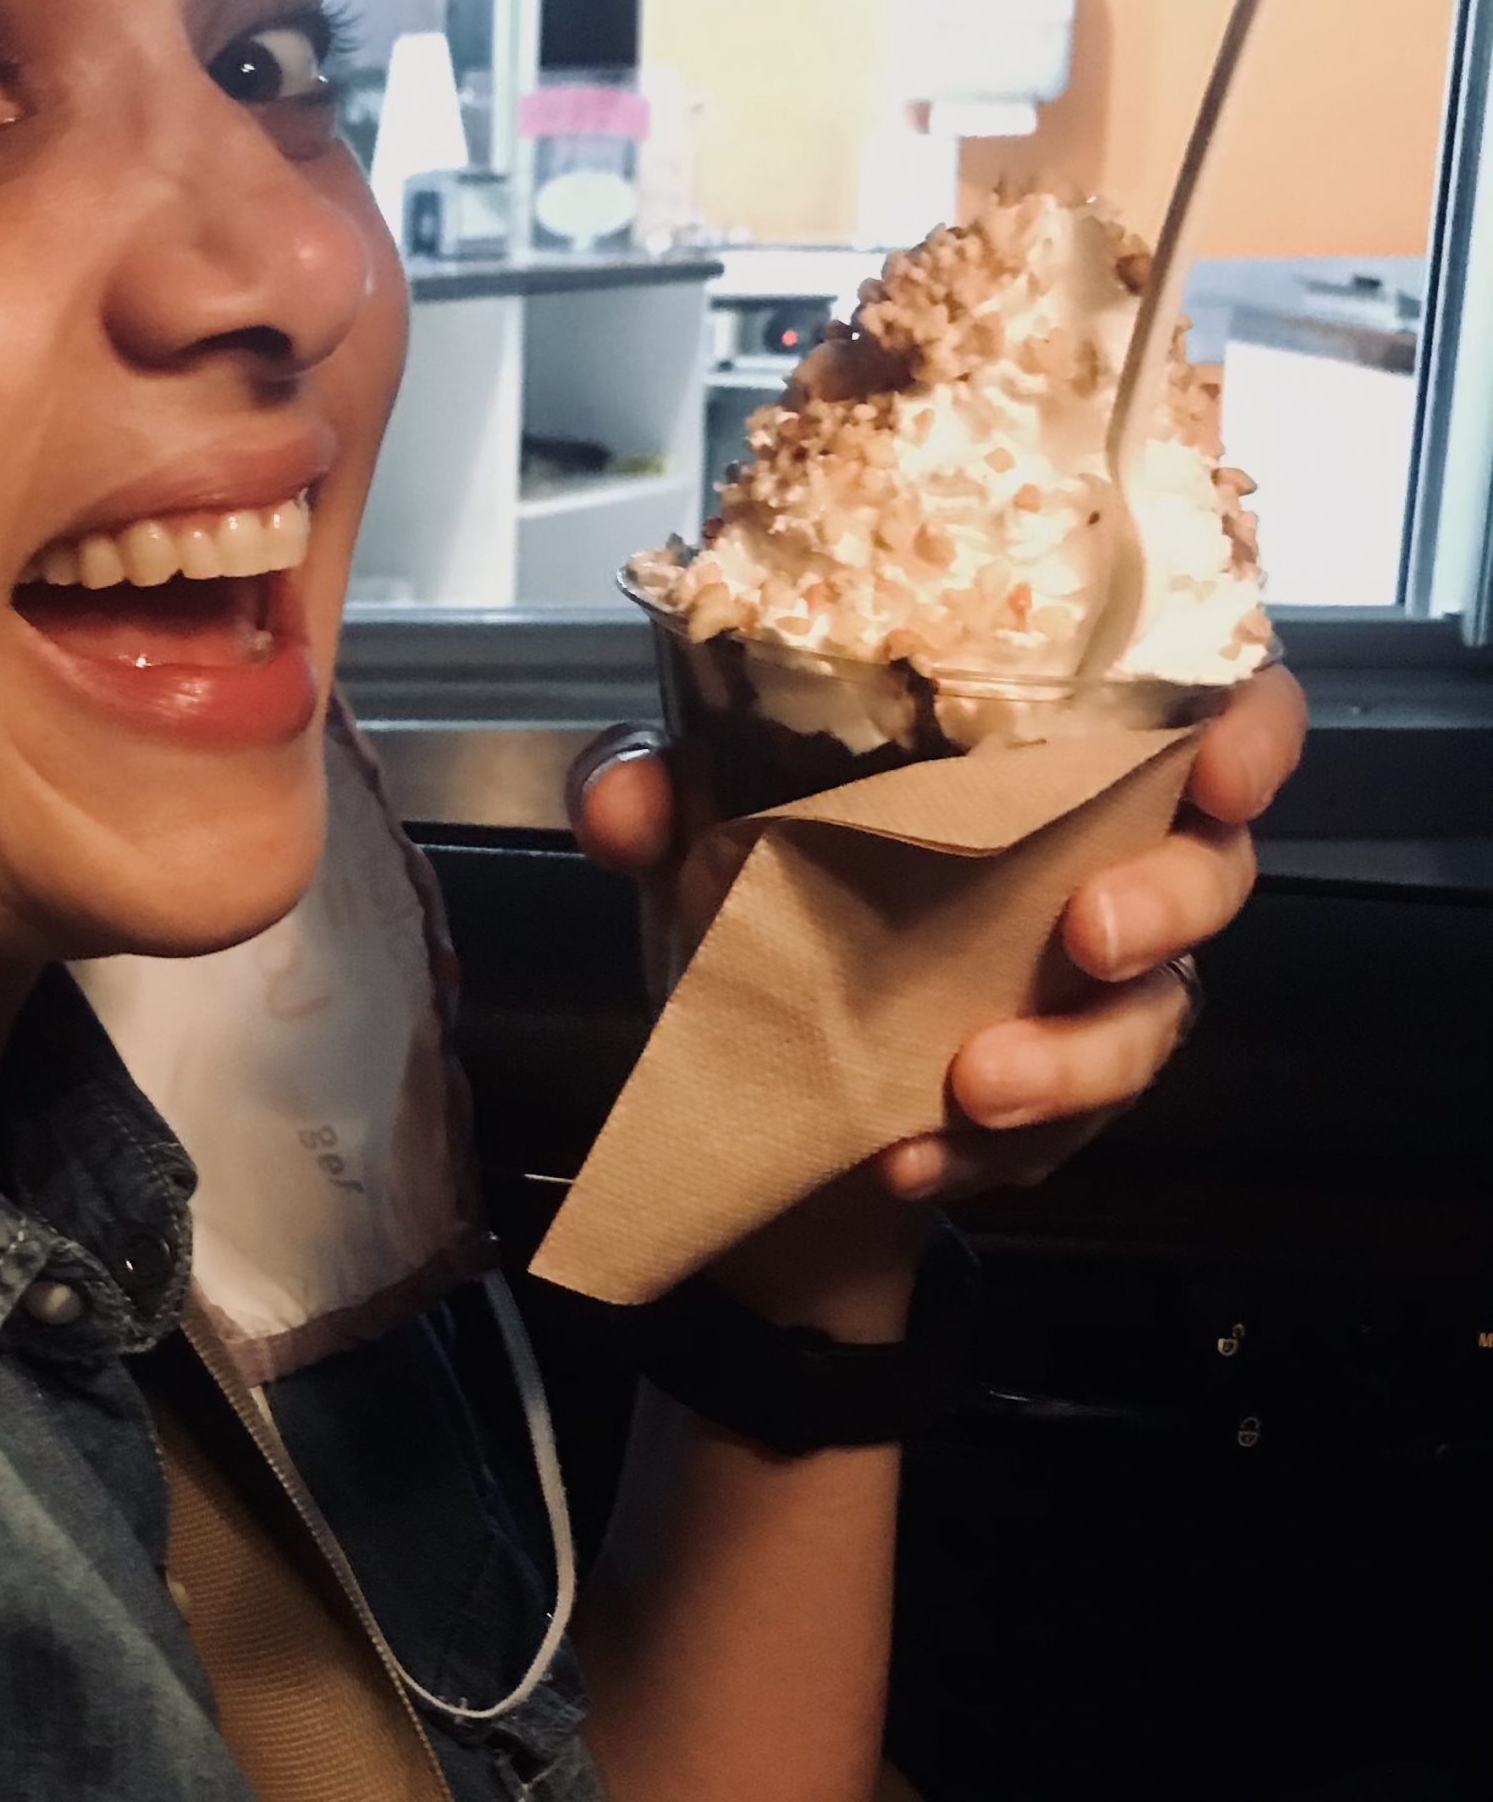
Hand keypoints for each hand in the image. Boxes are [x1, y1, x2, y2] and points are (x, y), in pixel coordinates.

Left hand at [569, 666, 1307, 1211]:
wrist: (734, 1103)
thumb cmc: (749, 916)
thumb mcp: (681, 838)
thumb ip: (643, 790)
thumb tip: (627, 798)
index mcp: (1033, 770)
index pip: (1196, 719)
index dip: (1248, 733)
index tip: (1222, 762)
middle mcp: (1090, 869)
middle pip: (1213, 870)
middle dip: (1170, 900)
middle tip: (1089, 928)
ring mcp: (1084, 998)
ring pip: (1153, 1020)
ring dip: (1078, 1055)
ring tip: (978, 1078)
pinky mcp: (1053, 1110)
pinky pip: (1064, 1137)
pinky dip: (989, 1149)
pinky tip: (911, 1155)